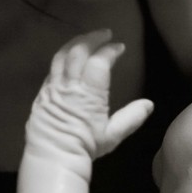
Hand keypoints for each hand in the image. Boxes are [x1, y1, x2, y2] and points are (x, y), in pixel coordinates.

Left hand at [26, 29, 152, 161]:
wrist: (53, 158)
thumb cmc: (85, 147)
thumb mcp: (113, 135)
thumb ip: (131, 118)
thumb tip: (149, 104)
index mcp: (89, 94)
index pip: (99, 62)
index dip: (110, 51)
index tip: (120, 46)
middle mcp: (69, 85)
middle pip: (78, 52)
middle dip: (92, 38)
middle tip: (104, 33)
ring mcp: (53, 87)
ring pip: (61, 56)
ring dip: (75, 43)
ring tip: (86, 39)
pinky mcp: (42, 93)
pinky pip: (52, 69)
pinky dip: (63, 58)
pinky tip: (69, 59)